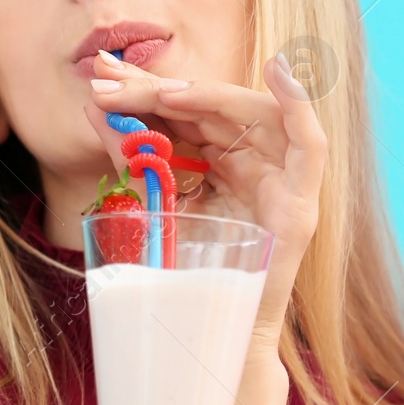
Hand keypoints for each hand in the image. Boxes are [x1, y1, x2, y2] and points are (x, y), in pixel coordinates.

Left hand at [82, 49, 328, 349]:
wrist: (207, 333)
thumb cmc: (181, 275)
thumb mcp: (148, 203)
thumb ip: (131, 158)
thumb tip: (94, 108)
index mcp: (217, 160)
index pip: (183, 112)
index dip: (143, 89)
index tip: (101, 75)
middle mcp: (252, 161)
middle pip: (211, 108)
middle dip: (158, 89)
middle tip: (110, 80)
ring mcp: (279, 179)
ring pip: (253, 115)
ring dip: (208, 97)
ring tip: (164, 91)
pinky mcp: (300, 203)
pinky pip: (309, 145)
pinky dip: (299, 106)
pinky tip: (280, 71)